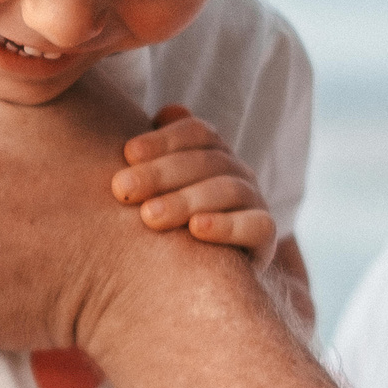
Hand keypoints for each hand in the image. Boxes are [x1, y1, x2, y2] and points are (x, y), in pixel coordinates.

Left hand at [113, 105, 278, 265]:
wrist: (208, 274)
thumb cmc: (172, 224)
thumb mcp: (160, 187)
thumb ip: (156, 154)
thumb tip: (164, 112)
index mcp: (214, 152)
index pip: (197, 132)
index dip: (164, 139)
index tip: (128, 153)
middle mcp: (238, 172)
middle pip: (206, 161)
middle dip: (161, 173)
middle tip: (123, 188)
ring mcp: (254, 202)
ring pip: (228, 190)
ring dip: (185, 201)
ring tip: (149, 216)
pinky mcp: (264, 238)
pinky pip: (255, 226)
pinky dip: (226, 226)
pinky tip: (196, 229)